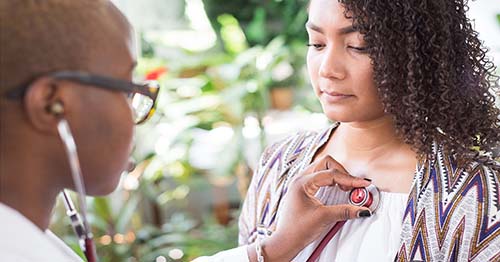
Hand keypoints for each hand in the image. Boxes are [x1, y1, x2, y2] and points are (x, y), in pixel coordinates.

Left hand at [248, 155, 371, 260]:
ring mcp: (302, 182)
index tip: (363, 184)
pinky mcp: (304, 188)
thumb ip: (344, 211)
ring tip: (346, 189)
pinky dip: (332, 180)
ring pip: (323, 168)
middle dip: (342, 173)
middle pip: (326, 163)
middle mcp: (301, 178)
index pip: (331, 173)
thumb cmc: (298, 229)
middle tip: (352, 187)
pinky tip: (338, 190)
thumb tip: (363, 209)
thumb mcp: (323, 218)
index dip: (349, 179)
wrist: (286, 240)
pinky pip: (320, 176)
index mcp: (302, 182)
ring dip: (337, 175)